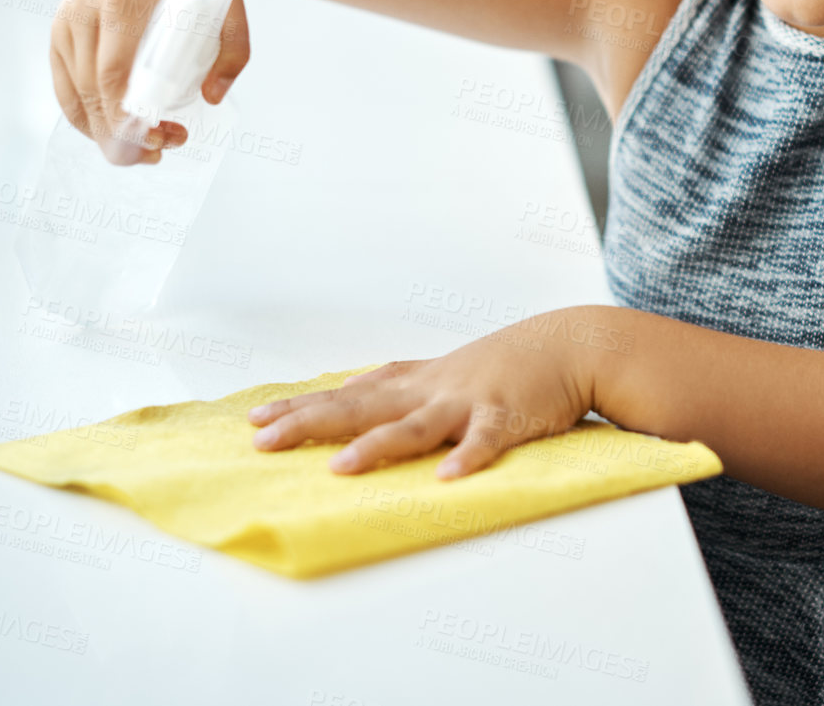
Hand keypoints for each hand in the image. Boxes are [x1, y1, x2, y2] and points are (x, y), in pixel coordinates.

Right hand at [48, 0, 249, 165]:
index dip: (126, 116)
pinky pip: (66, 91)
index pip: (113, 72)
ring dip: (107, 134)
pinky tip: (117, 133)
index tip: (154, 141)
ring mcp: (65, 22)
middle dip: (122, 135)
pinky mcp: (57, 34)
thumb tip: (212, 98)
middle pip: (92, 91)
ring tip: (149, 149)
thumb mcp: (228, 5)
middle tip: (160, 153)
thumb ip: (233, 50)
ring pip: (75, 97)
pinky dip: (88, 120)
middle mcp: (84, 10)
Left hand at [247, 314, 599, 478]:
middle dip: (311, 423)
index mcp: (414, 383)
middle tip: (264, 441)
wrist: (568, 345)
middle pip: (362, 406)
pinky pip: (484, 441)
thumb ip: (397, 379)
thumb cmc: (504, 363)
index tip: (255, 420)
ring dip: (378, 447)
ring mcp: (467, 402)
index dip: (302, 406)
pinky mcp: (507, 417)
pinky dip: (467, 458)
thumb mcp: (442, 368)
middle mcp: (431, 389)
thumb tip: (348, 383)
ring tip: (340, 468)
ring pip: (415, 426)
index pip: (346, 394)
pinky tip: (447, 479)